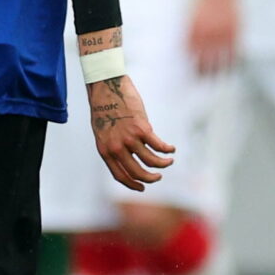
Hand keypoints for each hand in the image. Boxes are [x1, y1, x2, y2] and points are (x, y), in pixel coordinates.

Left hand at [87, 73, 174, 191]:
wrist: (106, 87)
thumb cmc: (104, 107)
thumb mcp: (102, 132)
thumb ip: (113, 146)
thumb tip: (129, 156)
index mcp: (105, 150)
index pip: (120, 175)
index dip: (132, 184)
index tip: (142, 187)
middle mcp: (116, 148)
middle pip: (137, 172)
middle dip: (150, 178)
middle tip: (158, 177)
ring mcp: (129, 139)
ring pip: (151, 161)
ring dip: (162, 164)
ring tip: (168, 161)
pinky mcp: (142, 129)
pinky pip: (158, 146)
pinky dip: (167, 149)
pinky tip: (171, 149)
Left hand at [187, 0, 239, 74]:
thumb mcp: (191, 13)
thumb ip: (190, 30)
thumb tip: (185, 49)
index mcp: (195, 28)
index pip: (191, 53)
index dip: (191, 64)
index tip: (190, 72)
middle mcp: (208, 33)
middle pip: (204, 59)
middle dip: (202, 71)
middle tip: (201, 79)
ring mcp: (222, 33)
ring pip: (220, 59)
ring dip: (217, 71)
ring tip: (216, 78)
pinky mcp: (234, 31)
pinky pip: (233, 51)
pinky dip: (232, 62)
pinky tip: (230, 69)